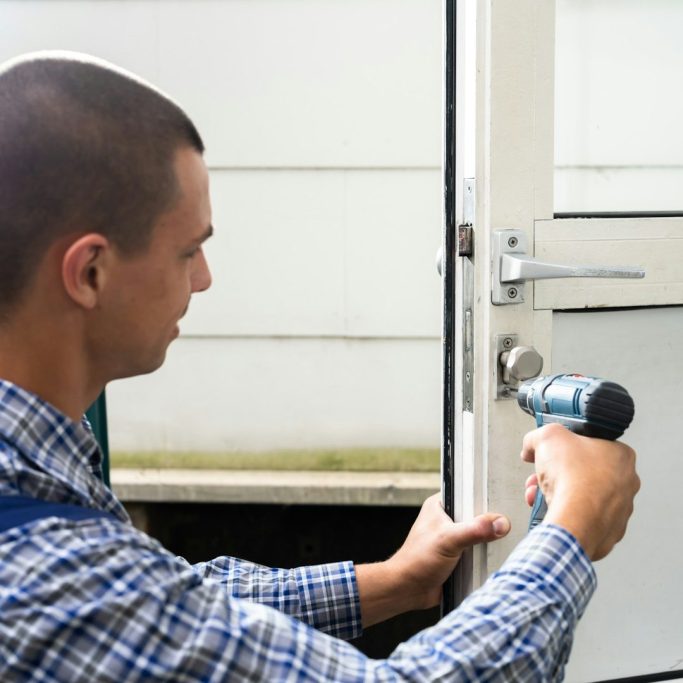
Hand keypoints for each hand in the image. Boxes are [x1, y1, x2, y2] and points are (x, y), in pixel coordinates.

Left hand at [355, 494, 509, 625]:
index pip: (468, 494)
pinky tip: (496, 558)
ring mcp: (454, 538)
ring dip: (489, 541)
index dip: (485, 497)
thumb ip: (475, 530)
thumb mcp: (448, 540)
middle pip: (477, 515)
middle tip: (507, 525)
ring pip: (480, 534)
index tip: (505, 502)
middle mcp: (447, 519)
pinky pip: (478, 551)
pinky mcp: (459, 555)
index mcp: (440, 505)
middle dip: (490, 522)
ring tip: (506, 541)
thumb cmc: (417, 560)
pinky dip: (486, 556)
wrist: (408, 590)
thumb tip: (500, 523)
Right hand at [521, 423, 639, 560]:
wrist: (575, 519)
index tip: (551, 453)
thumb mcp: (547, 436)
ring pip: (580, 497)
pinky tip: (552, 509)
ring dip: (556, 494)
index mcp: (621, 456)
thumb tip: (532, 444)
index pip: (589, 445)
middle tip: (543, 475)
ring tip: (542, 494)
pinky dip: (564, 514)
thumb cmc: (574, 479)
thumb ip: (538, 436)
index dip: (564, 448)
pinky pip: (581, 518)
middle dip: (556, 474)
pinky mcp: (607, 531)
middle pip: (581, 473)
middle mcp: (626, 483)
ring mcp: (618, 510)